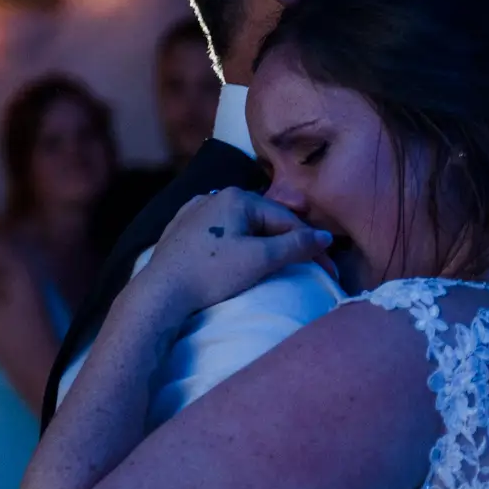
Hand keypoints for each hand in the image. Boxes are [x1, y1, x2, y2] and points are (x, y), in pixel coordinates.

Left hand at [132, 188, 332, 318]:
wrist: (160, 292)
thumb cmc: (212, 274)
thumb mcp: (260, 259)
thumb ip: (296, 245)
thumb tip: (325, 236)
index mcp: (237, 197)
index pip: (286, 220)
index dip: (311, 246)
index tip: (329, 270)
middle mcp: (215, 196)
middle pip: (263, 221)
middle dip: (286, 242)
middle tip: (306, 267)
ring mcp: (194, 211)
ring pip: (240, 225)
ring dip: (261, 241)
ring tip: (275, 261)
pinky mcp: (179, 229)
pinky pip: (217, 231)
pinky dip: (234, 242)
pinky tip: (236, 254)